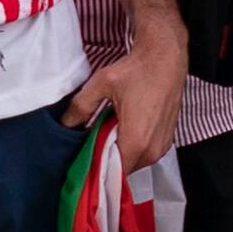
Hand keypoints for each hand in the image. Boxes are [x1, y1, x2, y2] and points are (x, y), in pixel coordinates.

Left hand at [69, 30, 187, 167]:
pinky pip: (145, 154)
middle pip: (122, 170)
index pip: (111, 173)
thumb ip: (80, 106)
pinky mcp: (167, 140)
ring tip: (107, 133)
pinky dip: (133, 147)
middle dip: (105, 159)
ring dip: (119, 153)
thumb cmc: (137, 70)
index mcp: (135, 142)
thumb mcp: (102, 84)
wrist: (166, 57)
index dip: (94, 168)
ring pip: (134, 163)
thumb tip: (65, 124)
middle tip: (91, 142)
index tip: (82, 158)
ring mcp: (161, 146)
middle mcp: (151, 150)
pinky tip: (123, 129)